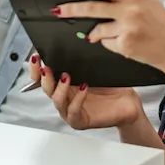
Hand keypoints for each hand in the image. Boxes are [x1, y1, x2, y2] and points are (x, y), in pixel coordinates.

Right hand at [28, 55, 143, 129]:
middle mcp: (64, 97)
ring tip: (66, 76)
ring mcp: (70, 110)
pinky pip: (73, 111)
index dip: (36, 69)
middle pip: (46, 88)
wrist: (127, 103)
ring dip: (59, 88)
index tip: (36, 57)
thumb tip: (71, 44)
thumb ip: (80, 62)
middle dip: (43, 77)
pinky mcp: (80, 120)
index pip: (43, 77)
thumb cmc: (111, 87)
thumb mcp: (94, 70)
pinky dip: (77, 99)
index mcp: (64, 84)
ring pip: (57, 100)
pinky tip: (84, 88)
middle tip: (46, 67)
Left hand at [53, 0, 164, 71]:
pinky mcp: (125, 47)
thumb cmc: (159, 19)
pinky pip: (105, 43)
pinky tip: (120, 40)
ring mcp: (127, 30)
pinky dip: (107, 42)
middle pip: (91, 8)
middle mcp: (129, 12)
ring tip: (101, 31)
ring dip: (94, 31)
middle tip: (58, 10)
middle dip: (71, 9)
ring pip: (97, 29)